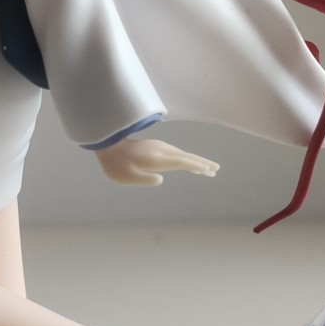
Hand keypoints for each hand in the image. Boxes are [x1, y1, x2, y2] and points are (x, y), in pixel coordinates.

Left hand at [95, 137, 219, 186]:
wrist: (107, 145)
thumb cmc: (116, 165)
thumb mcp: (126, 176)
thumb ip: (144, 179)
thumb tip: (160, 179)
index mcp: (156, 159)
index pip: (180, 162)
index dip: (194, 166)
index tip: (208, 170)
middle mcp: (160, 151)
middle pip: (186, 156)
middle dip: (201, 162)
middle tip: (216, 169)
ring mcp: (159, 148)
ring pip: (182, 154)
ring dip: (196, 160)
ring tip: (208, 168)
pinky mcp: (156, 148)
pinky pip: (177, 153)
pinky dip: (187, 158)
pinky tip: (188, 162)